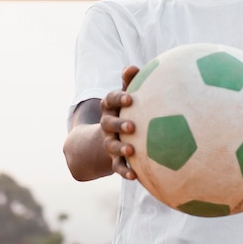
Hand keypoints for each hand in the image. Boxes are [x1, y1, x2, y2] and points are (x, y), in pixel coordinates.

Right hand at [100, 65, 139, 179]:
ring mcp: (110, 141)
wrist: (112, 134)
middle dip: (118, 124)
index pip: (110, 100)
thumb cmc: (128, 109)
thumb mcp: (128, 94)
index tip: (131, 98)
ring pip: (112, 145)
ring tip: (132, 150)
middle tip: (131, 126)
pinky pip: (118, 166)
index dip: (119, 99)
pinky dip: (124, 171)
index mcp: (110, 107)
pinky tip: (135, 176)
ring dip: (121, 148)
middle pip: (108, 123)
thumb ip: (131, 82)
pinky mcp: (115, 158)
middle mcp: (107, 124)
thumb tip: (134, 67)